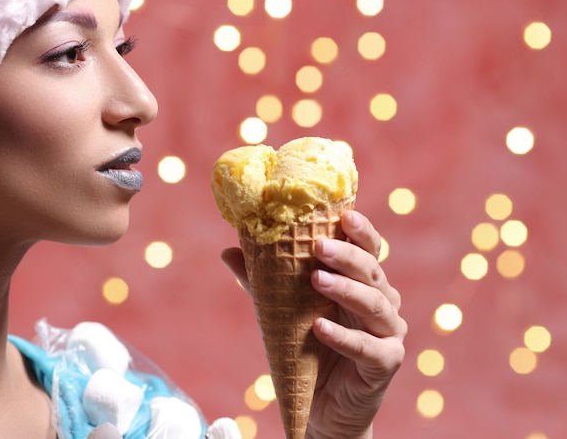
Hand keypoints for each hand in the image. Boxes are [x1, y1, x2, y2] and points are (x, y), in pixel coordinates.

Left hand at [221, 211, 405, 438]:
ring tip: (316, 280)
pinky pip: (368, 347)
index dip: (361, 231)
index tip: (345, 215)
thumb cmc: (310, 346)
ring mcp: (389, 332)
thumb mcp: (285, 309)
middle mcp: (383, 301)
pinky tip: (319, 328)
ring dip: (346, 290)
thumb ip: (263, 282)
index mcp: (363, 282)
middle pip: (372, 271)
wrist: (323, 402)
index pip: (368, 250)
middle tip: (319, 246)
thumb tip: (227, 251)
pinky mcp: (386, 362)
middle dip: (347, 256)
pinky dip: (344, 336)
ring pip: (374, 304)